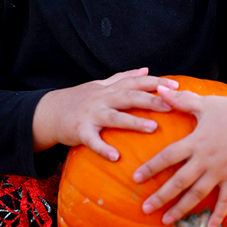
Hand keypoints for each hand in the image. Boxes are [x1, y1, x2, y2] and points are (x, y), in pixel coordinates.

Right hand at [33, 69, 178, 159]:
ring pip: (114, 117)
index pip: (135, 82)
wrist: (50, 111)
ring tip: (152, 127)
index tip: (176, 86)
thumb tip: (146, 69)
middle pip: (129, 97)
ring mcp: (90, 115)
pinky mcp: (80, 131)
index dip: (155, 83)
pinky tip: (116, 156)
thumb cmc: (80, 99)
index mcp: (109, 89)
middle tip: (171, 105)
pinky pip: (93, 141)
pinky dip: (103, 148)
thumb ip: (123, 77)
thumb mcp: (101, 85)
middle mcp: (102, 99)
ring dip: (133, 122)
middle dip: (151, 100)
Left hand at [133, 87, 226, 226]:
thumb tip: (159, 88)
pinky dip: (219, 215)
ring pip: (198, 194)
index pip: (168, 157)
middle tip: (145, 208)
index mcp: (195, 141)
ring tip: (165, 220)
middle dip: (162, 196)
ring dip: (182, 208)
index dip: (152, 167)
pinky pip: (226, 200)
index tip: (136, 178)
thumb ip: (180, 99)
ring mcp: (221, 171)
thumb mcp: (203, 103)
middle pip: (180, 181)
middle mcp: (206, 160)